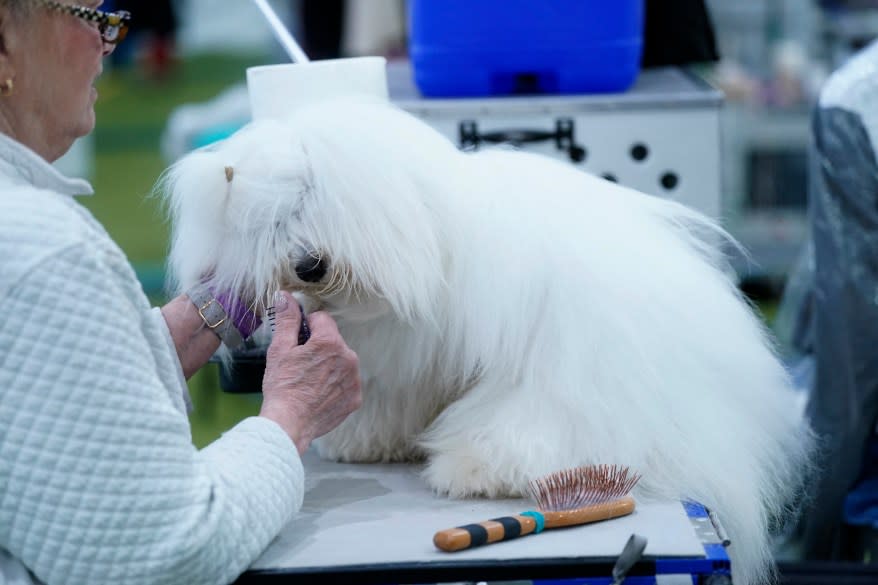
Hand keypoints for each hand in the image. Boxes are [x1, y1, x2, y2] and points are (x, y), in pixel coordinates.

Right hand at [260, 291, 361, 453]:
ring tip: (308, 381)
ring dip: (328, 366)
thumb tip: (286, 296)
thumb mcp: (280, 349)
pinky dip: (335, 385)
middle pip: (333, 341)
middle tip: (300, 365)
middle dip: (318, 348)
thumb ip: (287, 319)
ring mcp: (354, 379)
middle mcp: (349, 358)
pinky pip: (346, 383)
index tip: (297, 341)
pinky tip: (318, 394)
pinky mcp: (355, 398)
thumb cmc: (282, 386)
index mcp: (331, 342)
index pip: (322, 319)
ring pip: (341, 362)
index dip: (307, 327)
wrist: (289, 424)